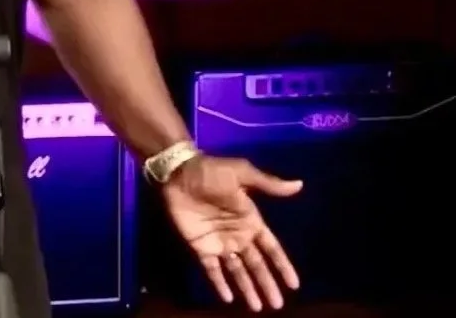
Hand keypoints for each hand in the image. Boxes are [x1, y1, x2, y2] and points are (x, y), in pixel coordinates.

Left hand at [161, 155, 301, 310]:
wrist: (177, 172)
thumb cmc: (211, 172)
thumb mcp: (241, 174)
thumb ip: (268, 184)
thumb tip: (299, 185)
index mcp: (250, 220)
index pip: (271, 248)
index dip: (282, 265)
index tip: (294, 285)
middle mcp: (237, 235)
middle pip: (256, 265)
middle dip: (267, 284)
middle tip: (278, 306)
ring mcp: (218, 242)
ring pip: (237, 271)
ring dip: (247, 289)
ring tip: (257, 308)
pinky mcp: (199, 246)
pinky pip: (212, 269)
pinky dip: (219, 283)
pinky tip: (228, 298)